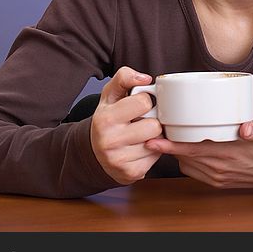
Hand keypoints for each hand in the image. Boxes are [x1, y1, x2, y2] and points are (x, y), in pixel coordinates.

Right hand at [90, 66, 162, 184]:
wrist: (95, 152)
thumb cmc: (108, 118)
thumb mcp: (110, 94)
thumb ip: (124, 77)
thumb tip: (145, 78)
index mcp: (105, 118)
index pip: (144, 102)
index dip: (146, 101)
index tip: (140, 105)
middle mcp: (110, 141)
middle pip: (154, 126)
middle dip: (152, 121)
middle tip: (142, 121)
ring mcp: (120, 160)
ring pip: (157, 143)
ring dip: (153, 137)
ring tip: (141, 135)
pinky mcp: (131, 174)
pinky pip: (156, 159)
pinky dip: (152, 152)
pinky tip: (140, 148)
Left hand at [145, 121, 252, 188]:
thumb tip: (247, 128)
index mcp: (229, 155)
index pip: (191, 150)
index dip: (171, 144)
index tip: (154, 138)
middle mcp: (220, 169)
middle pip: (184, 158)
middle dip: (168, 146)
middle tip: (155, 131)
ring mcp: (219, 177)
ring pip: (187, 166)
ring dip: (176, 154)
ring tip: (168, 138)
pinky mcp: (220, 181)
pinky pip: (195, 173)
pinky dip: (186, 162)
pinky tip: (186, 150)